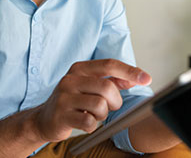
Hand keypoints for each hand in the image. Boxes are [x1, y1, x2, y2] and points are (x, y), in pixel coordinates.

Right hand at [32, 59, 151, 142]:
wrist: (44, 118)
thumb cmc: (72, 100)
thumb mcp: (90, 85)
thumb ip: (112, 80)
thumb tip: (136, 77)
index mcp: (80, 68)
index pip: (109, 65)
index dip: (130, 71)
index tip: (147, 79)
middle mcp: (70, 79)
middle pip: (107, 88)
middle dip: (115, 101)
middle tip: (110, 106)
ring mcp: (64, 97)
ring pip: (100, 106)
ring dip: (103, 115)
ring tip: (93, 114)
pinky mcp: (61, 115)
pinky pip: (89, 122)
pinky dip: (92, 125)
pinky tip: (84, 122)